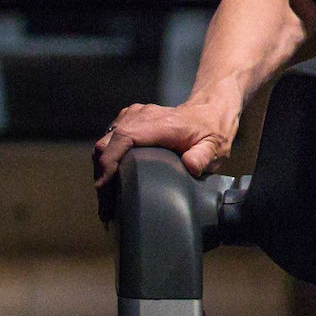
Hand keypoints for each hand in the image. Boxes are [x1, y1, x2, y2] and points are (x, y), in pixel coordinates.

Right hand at [92, 97, 236, 194]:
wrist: (210, 111)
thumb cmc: (212, 131)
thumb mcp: (214, 147)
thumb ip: (203, 157)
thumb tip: (190, 166)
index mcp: (159, 124)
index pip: (123, 138)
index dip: (108, 162)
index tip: (104, 186)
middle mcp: (142, 117)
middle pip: (107, 143)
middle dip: (102, 174)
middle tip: (106, 204)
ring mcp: (134, 116)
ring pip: (105, 141)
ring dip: (102, 167)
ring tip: (107, 195)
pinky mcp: (130, 119)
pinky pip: (110, 138)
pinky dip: (107, 157)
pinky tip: (112, 177)